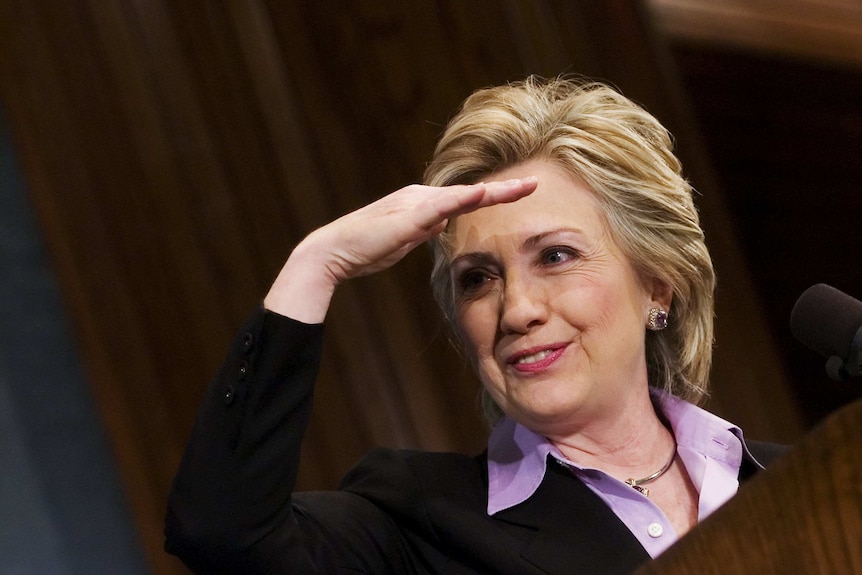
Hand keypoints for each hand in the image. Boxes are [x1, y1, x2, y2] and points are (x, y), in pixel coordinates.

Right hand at [264, 177, 536, 322]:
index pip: (465, 200)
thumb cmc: (366, 249)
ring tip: (525, 187)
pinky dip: (465, 198)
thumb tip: (441, 223)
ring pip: (463, 195)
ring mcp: (415, 203)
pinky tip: (485, 193)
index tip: (520, 193)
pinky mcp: (408, 215)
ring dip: (495, 191)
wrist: (335, 251)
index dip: (494, 196)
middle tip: (535, 184)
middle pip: (471, 194)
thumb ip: (424, 229)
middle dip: (505, 190)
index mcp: (422, 204)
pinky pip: (442, 204)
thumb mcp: (403, 239)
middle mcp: (421, 197)